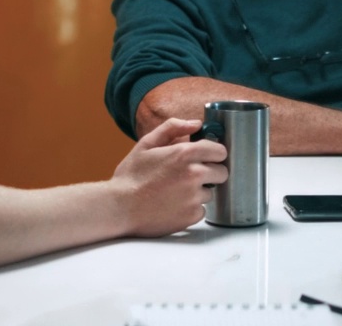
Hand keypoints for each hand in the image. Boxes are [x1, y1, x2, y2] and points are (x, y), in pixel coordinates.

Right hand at [111, 118, 228, 236]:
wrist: (119, 207)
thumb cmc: (131, 175)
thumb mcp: (146, 144)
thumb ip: (172, 128)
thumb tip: (196, 124)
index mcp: (184, 154)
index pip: (220, 151)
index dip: (214, 153)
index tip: (207, 157)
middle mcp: (193, 175)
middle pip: (222, 172)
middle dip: (211, 173)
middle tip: (191, 176)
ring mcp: (194, 197)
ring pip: (210, 192)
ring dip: (198, 192)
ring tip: (175, 191)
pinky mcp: (191, 216)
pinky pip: (201, 210)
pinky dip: (191, 208)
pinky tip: (173, 205)